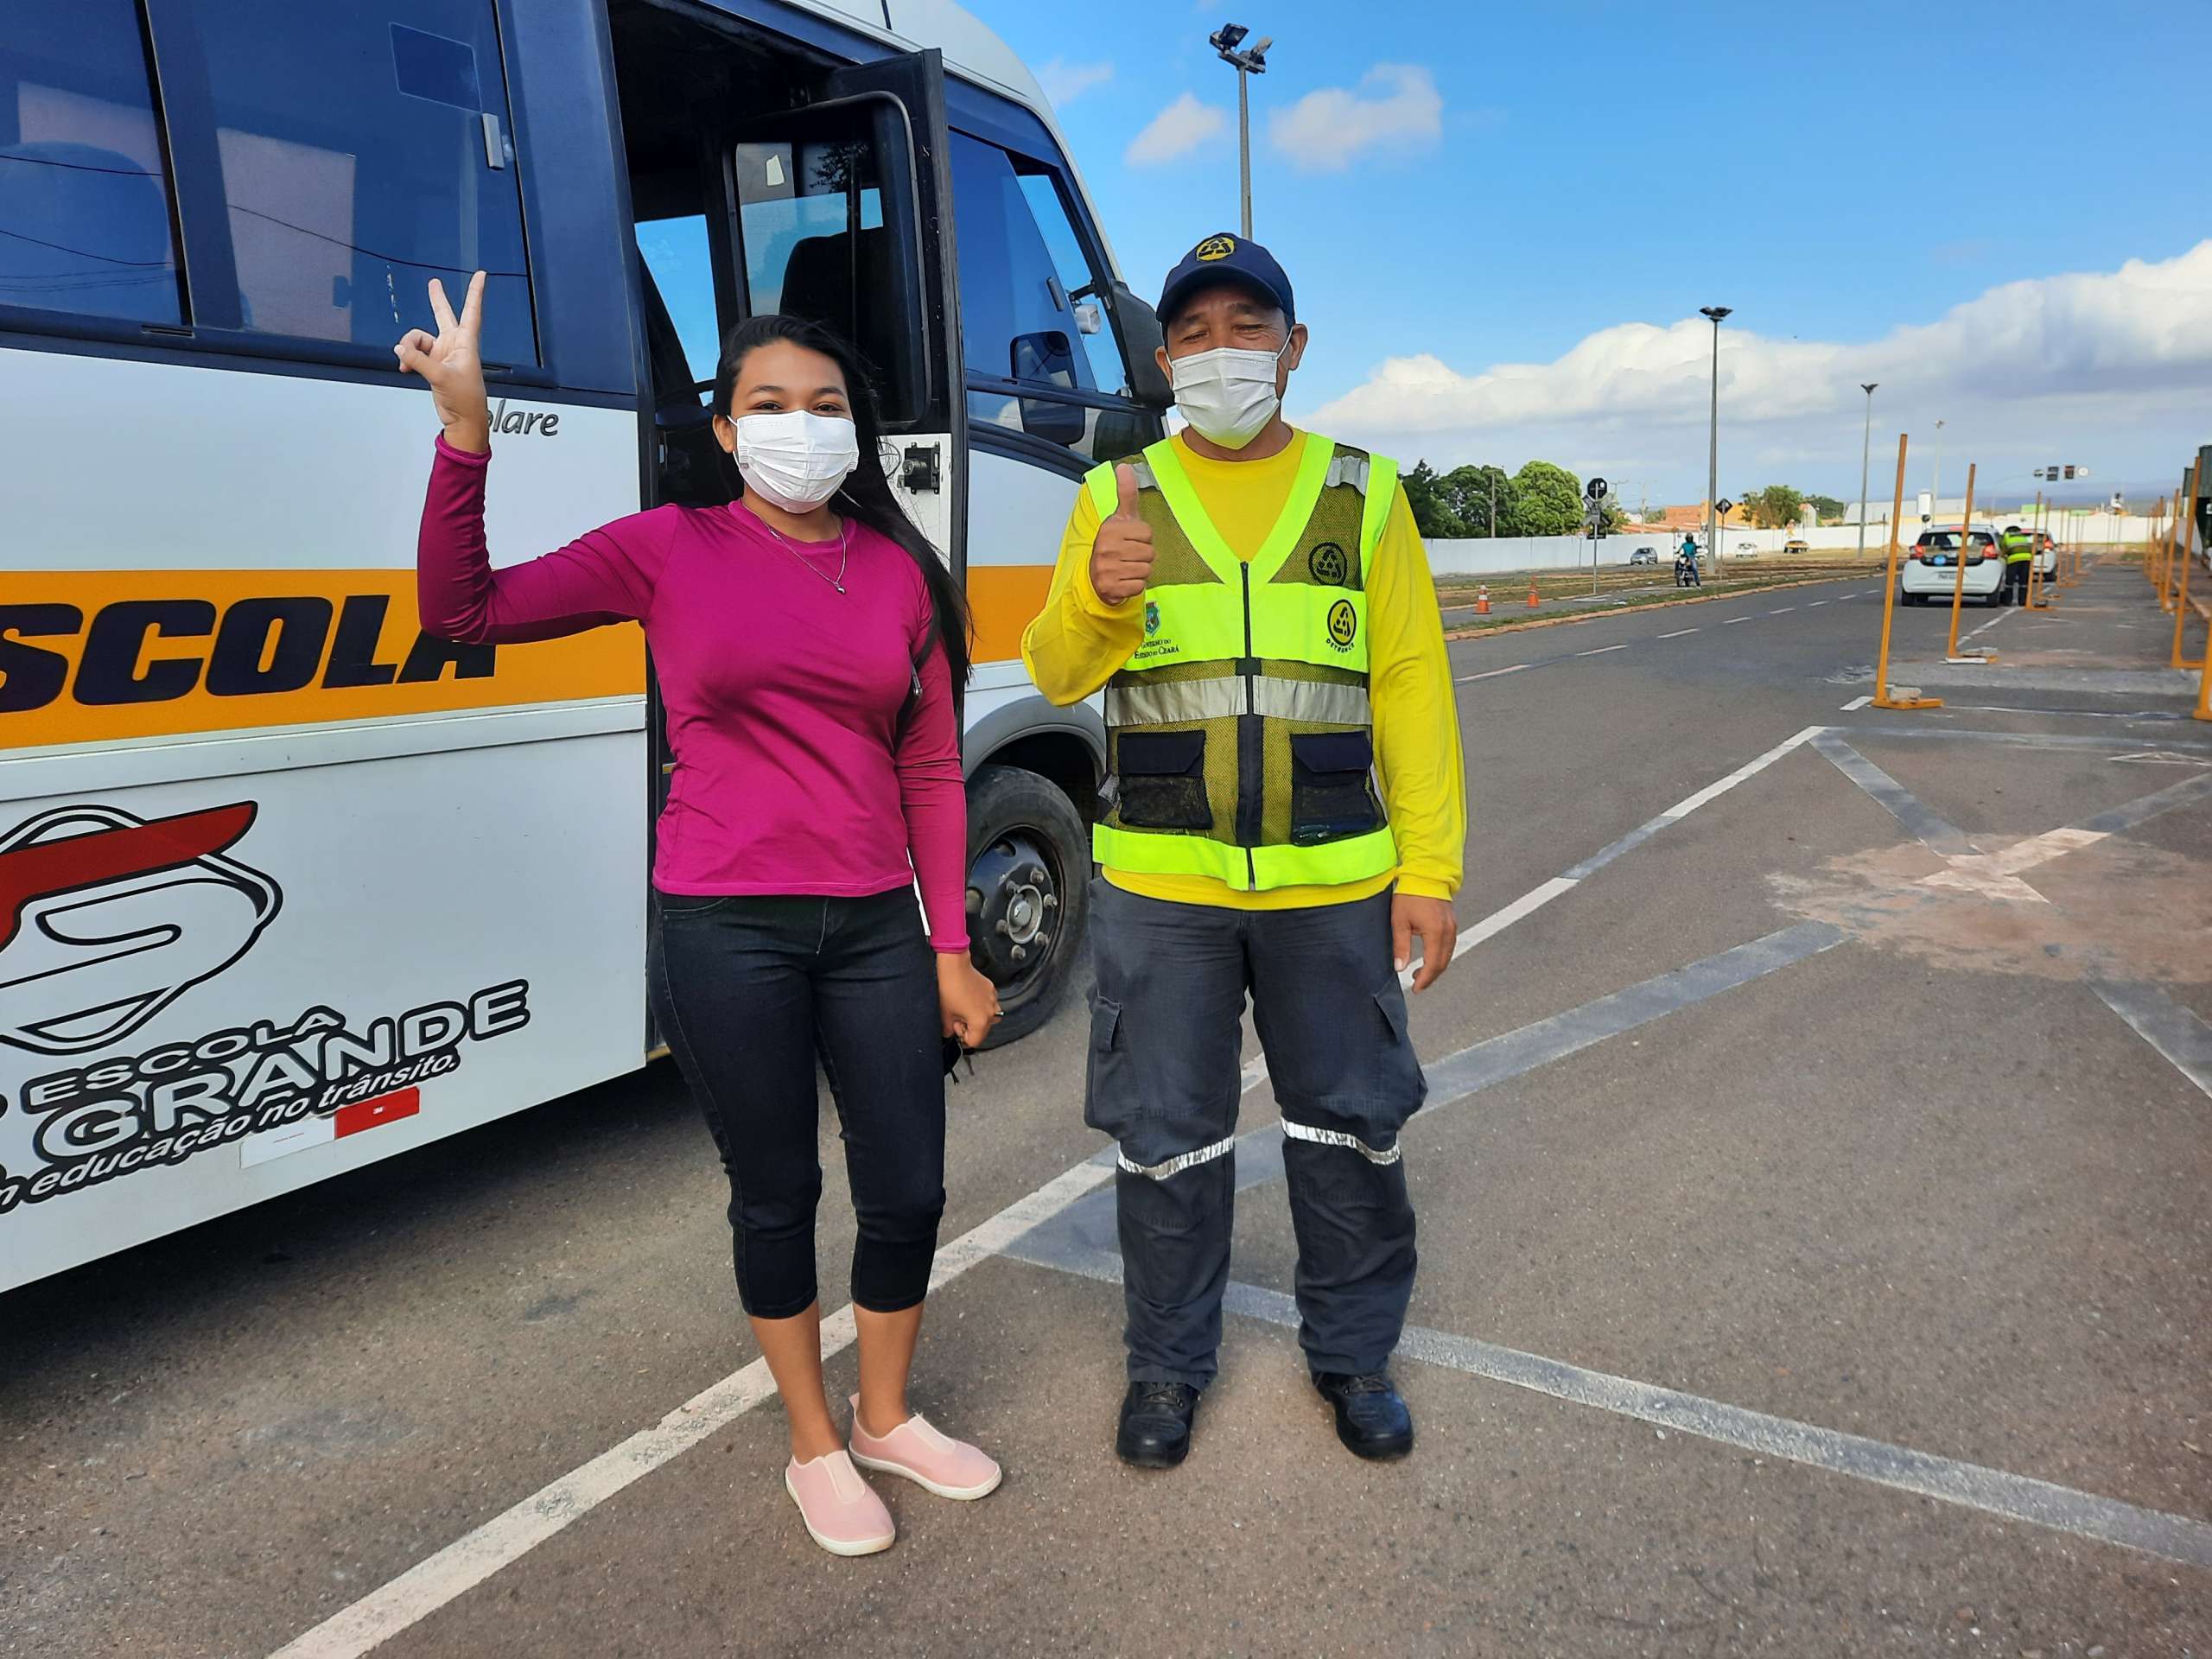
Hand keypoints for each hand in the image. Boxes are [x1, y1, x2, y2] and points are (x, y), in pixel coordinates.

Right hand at [394, 272, 489, 452]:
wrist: (462, 419)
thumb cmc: (464, 398)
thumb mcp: (441, 377)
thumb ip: (418, 360)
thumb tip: (399, 349)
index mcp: (466, 342)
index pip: (472, 311)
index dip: (475, 292)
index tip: (482, 274)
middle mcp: (455, 344)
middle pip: (444, 315)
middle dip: (437, 300)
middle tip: (434, 282)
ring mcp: (443, 353)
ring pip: (418, 338)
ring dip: (408, 346)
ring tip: (405, 362)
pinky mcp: (433, 364)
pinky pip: (414, 352)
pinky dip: (407, 358)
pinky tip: (404, 367)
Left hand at [937, 954, 1001, 1048]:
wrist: (954, 967)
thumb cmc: (949, 988)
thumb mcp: (945, 1014)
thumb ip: (948, 1029)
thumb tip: (949, 1032)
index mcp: (980, 1021)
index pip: (975, 1041)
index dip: (963, 1038)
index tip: (956, 1030)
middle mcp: (990, 1012)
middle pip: (983, 1031)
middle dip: (971, 1028)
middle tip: (958, 1019)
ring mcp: (993, 1000)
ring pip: (988, 1017)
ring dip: (978, 1017)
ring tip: (964, 1010)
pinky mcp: (991, 990)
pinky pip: (989, 1004)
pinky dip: (980, 1005)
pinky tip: (968, 999)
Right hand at [1088, 463, 1155, 606]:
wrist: (1095, 577)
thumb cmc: (1113, 545)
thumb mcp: (1120, 518)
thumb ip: (1126, 493)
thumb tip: (1124, 466)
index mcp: (1110, 528)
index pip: (1148, 533)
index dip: (1143, 539)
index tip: (1130, 540)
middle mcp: (1107, 547)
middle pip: (1150, 553)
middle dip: (1143, 556)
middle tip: (1128, 556)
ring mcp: (1107, 568)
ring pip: (1146, 570)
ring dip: (1140, 571)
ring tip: (1126, 568)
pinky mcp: (1111, 587)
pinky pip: (1140, 586)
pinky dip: (1135, 585)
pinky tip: (1124, 580)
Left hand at [1392, 894, 1458, 993]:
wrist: (1425, 874)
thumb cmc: (1410, 895)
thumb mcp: (1399, 921)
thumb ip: (1401, 947)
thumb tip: (1400, 968)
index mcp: (1436, 933)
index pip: (1433, 965)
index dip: (1425, 980)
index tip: (1415, 988)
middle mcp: (1448, 932)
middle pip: (1443, 963)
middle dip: (1431, 976)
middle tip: (1417, 984)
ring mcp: (1452, 927)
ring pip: (1447, 955)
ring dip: (1436, 967)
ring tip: (1421, 973)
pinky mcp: (1452, 922)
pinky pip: (1449, 945)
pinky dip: (1440, 956)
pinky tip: (1430, 957)